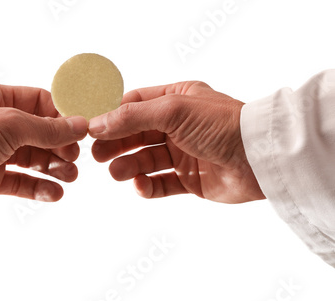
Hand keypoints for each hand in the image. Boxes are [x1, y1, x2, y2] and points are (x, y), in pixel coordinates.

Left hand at [0, 84, 87, 213]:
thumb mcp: (11, 124)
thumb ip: (48, 129)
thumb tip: (81, 126)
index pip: (41, 103)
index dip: (63, 116)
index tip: (82, 129)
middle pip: (41, 134)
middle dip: (61, 146)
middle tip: (75, 158)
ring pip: (33, 160)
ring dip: (54, 168)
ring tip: (70, 177)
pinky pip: (20, 183)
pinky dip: (39, 188)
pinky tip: (55, 193)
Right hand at [88, 81, 264, 203]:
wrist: (260, 158)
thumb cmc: (221, 125)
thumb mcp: (173, 110)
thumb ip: (133, 117)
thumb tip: (98, 124)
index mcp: (176, 99)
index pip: (135, 104)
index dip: (112, 116)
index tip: (91, 128)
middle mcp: (179, 125)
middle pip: (137, 134)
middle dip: (116, 143)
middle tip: (96, 155)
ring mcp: (184, 153)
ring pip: (146, 160)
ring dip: (128, 166)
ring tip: (116, 172)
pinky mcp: (191, 179)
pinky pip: (161, 184)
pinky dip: (147, 186)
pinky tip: (139, 185)